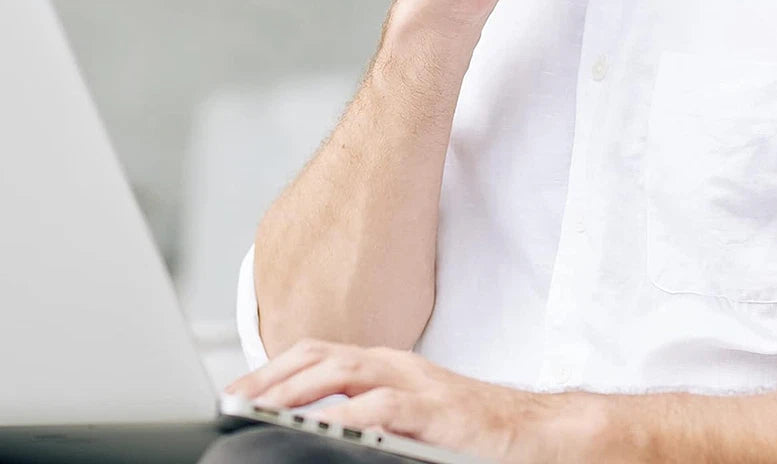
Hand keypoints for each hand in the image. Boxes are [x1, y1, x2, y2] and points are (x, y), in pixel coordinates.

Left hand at [225, 340, 605, 463]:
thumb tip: (314, 424)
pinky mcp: (435, 410)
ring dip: (297, 389)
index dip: (275, 367)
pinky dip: (346, 414)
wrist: (531, 432)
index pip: (320, 353)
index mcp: (386, 365)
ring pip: (345, 371)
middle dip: (272, 376)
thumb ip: (366, 410)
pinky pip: (382, 406)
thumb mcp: (408, 414)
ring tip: (261, 408)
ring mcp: (416, 383)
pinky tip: (318, 427)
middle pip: (321, 355)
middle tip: (234, 399)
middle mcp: (396, 365)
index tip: (238, 391)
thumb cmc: (468, 428)